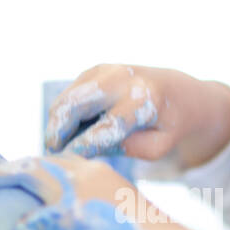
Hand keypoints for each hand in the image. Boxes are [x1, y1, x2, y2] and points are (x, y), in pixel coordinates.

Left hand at [0, 155, 229, 229]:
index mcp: (100, 174)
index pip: (56, 161)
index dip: (29, 169)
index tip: (11, 186)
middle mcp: (87, 173)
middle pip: (35, 161)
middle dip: (5, 171)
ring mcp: (77, 191)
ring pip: (24, 174)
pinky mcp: (70, 214)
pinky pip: (28, 227)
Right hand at [45, 64, 229, 169]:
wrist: (177, 90)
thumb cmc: (167, 125)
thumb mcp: (158, 146)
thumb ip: (126, 147)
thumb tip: (84, 148)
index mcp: (145, 100)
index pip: (109, 125)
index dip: (86, 145)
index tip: (70, 159)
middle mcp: (123, 79)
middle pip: (76, 103)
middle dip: (57, 129)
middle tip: (52, 152)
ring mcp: (106, 70)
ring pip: (67, 97)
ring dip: (56, 122)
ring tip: (59, 145)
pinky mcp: (94, 70)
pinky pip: (69, 93)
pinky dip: (64, 113)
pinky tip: (70, 130)